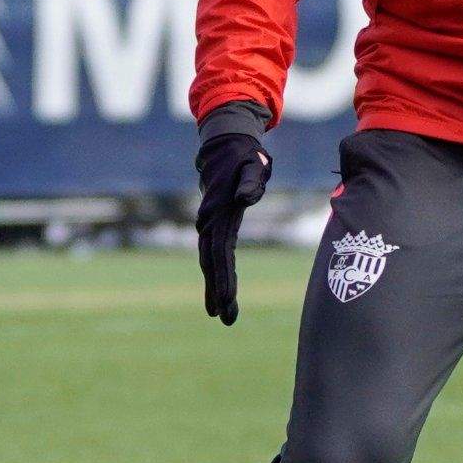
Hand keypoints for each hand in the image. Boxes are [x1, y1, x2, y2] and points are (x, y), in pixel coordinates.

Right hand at [193, 107, 274, 324]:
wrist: (225, 143)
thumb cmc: (245, 155)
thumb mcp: (254, 164)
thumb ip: (251, 182)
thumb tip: (245, 199)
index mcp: (220, 212)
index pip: (221, 252)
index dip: (224, 277)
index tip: (227, 300)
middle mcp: (209, 220)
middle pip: (212, 263)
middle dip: (218, 291)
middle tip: (225, 319)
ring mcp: (208, 222)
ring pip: (209, 260)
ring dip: (214, 286)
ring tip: (220, 314)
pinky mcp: (212, 222)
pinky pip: (212, 252)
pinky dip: (214, 272)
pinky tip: (218, 291)